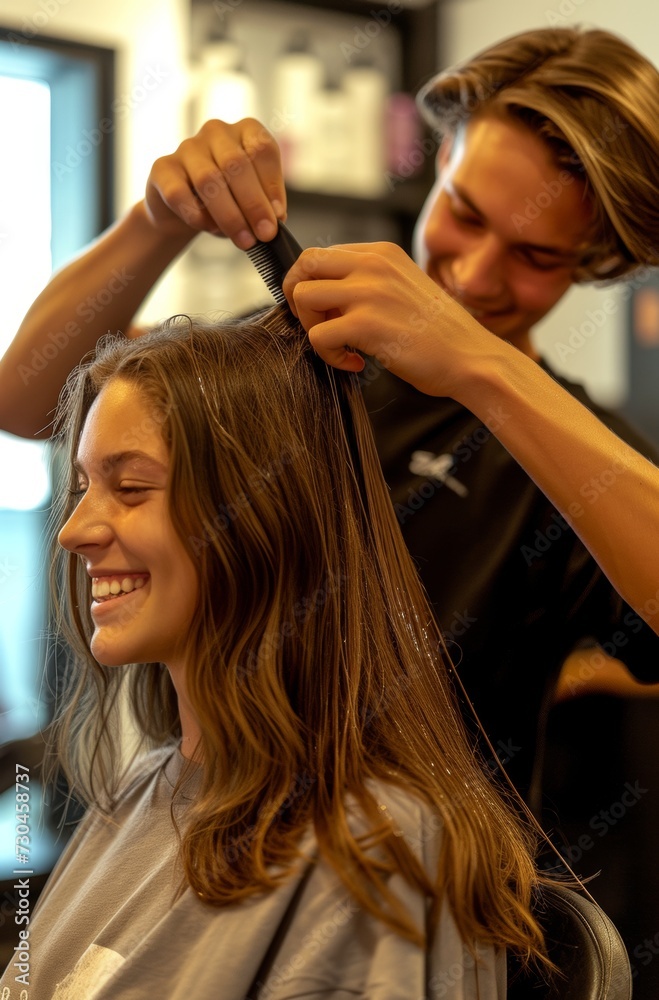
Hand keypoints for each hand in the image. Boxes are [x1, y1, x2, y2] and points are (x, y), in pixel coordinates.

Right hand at [143, 118, 286, 247]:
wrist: (184, 211)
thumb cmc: (227, 202)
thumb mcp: (253, 200)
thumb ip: (266, 204)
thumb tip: (275, 217)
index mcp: (245, 132)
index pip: (262, 149)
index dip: (271, 184)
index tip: (278, 216)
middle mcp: (216, 132)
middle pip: (235, 164)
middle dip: (253, 204)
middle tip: (263, 234)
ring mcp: (187, 147)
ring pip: (208, 179)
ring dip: (229, 215)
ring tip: (243, 240)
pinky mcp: (163, 168)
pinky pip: (179, 193)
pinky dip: (196, 215)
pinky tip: (208, 228)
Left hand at [282, 242, 491, 397]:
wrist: (471, 357)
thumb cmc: (440, 333)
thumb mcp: (404, 288)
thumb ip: (370, 283)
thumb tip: (328, 297)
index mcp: (381, 253)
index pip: (321, 254)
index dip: (314, 285)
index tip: (328, 311)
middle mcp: (372, 265)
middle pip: (305, 264)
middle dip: (298, 297)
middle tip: (318, 324)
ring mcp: (368, 292)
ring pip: (303, 296)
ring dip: (312, 326)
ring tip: (339, 345)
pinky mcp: (366, 324)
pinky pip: (317, 336)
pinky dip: (329, 356)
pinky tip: (355, 364)